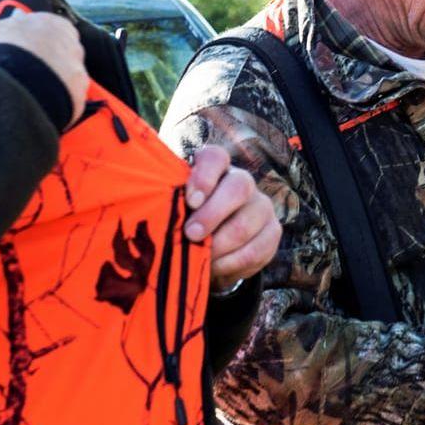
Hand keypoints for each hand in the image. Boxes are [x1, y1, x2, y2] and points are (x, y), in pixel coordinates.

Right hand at [0, 0, 87, 123]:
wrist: (17, 94)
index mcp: (53, 24)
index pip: (41, 26)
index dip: (22, 36)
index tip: (7, 46)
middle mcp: (71, 47)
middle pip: (51, 52)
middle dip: (34, 60)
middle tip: (10, 70)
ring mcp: (76, 74)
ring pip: (59, 76)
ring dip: (42, 81)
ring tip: (19, 89)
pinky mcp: (77, 99)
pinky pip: (65, 100)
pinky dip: (50, 102)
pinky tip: (32, 104)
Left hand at [183, 146, 280, 292]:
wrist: (214, 243)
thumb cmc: (187, 220)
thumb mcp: (176, 208)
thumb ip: (170, 204)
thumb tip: (151, 216)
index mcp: (215, 168)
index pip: (215, 157)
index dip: (205, 176)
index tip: (190, 200)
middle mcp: (242, 181)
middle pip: (238, 187)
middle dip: (212, 214)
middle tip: (191, 234)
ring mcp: (261, 205)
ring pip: (247, 223)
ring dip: (220, 246)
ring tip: (201, 258)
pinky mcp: (273, 231)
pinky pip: (257, 250)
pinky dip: (233, 263)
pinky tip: (217, 268)